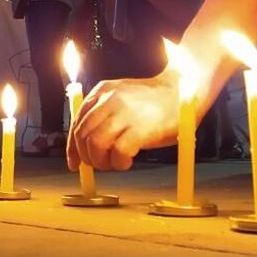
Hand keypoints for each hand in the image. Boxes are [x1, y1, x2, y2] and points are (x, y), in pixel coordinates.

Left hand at [68, 71, 184, 171]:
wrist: (184, 91)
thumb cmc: (154, 102)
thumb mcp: (122, 98)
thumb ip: (103, 115)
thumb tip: (86, 146)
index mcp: (101, 91)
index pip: (77, 122)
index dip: (72, 147)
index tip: (74, 163)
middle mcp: (109, 99)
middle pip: (83, 135)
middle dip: (87, 157)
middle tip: (100, 166)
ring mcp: (124, 113)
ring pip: (96, 145)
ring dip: (102, 162)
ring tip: (115, 164)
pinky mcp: (140, 129)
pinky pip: (118, 153)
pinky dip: (119, 163)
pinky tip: (127, 162)